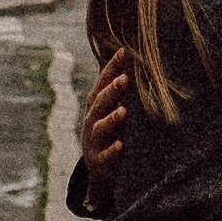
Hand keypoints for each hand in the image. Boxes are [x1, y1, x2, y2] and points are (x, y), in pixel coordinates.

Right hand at [80, 48, 131, 197]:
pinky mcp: (99, 161)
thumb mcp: (111, 109)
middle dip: (111, 91)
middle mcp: (91, 121)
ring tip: (124, 111)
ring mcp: (93, 141)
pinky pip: (105, 156)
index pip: (101, 83)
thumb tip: (130, 57)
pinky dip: (112, 150)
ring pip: (100, 128)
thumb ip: (117, 88)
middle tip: (124, 78)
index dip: (111, 68)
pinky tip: (120, 145)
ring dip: (111, 119)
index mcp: (95, 105)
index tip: (123, 52)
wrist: (99, 168)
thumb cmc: (110, 131)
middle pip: (100, 103)